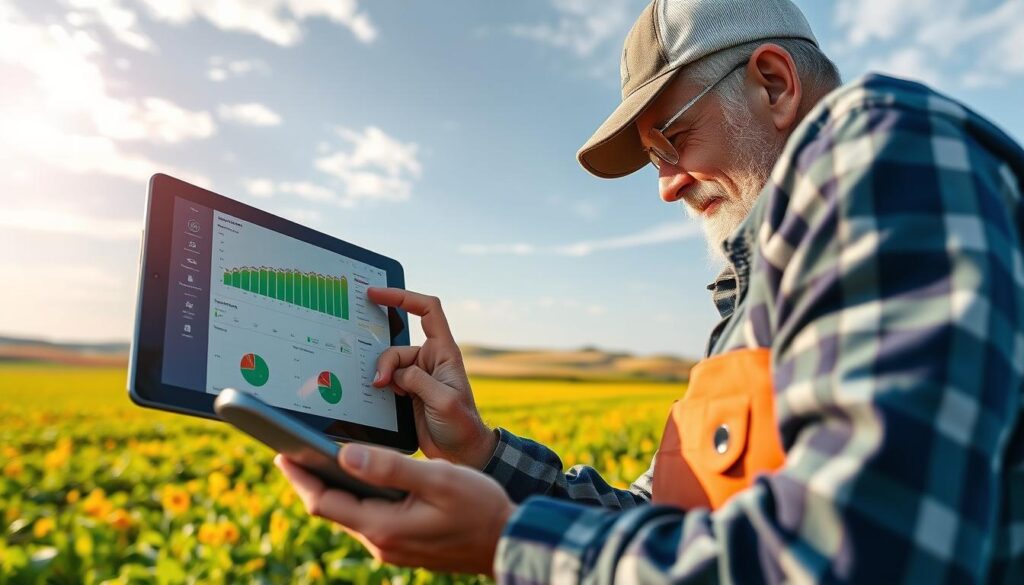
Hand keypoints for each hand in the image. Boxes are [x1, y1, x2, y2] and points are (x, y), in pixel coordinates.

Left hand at [275, 444, 515, 575]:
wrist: (509, 541)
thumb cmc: (479, 507)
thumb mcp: (437, 479)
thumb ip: (390, 467)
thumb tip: (345, 456)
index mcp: (384, 526)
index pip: (324, 501)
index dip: (300, 476)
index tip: (281, 451)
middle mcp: (381, 543)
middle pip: (332, 509)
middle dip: (310, 480)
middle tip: (292, 450)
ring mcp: (392, 547)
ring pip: (350, 515)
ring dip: (334, 488)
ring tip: (319, 459)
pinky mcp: (403, 545)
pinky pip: (369, 519)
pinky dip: (357, 498)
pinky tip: (360, 480)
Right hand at [368, 288, 496, 468]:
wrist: (461, 453)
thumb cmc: (462, 425)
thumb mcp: (443, 401)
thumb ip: (418, 381)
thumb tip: (394, 374)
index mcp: (445, 352)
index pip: (427, 311)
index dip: (403, 297)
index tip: (376, 294)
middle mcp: (430, 360)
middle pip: (397, 344)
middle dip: (384, 359)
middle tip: (379, 380)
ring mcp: (417, 376)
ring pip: (388, 365)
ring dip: (381, 376)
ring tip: (380, 392)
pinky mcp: (406, 392)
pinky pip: (386, 381)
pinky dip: (379, 387)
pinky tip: (378, 397)